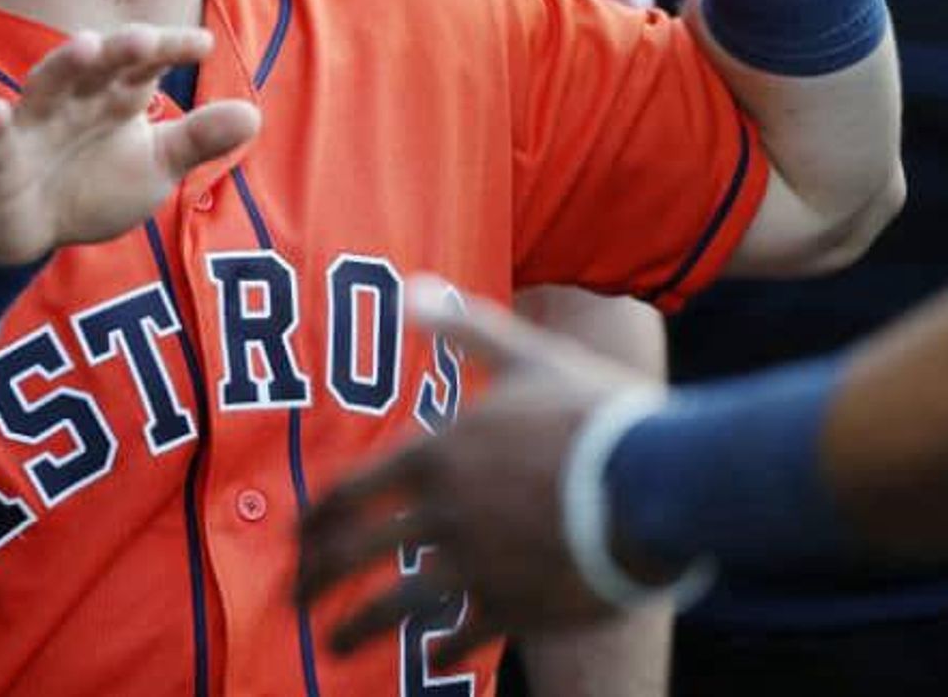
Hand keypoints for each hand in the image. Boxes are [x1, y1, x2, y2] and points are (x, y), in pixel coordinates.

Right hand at [0, 24, 259, 267]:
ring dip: (63, 66)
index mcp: (115, 96)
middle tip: (146, 38)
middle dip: (119, 50)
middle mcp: (75, 100)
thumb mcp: (155, 166)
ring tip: (84, 46)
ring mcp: (33, 127)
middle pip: (98, 66)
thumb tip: (254, 114)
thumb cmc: (94, 185)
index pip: (145, 64)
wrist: (28, 228)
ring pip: (47, 87)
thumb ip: (198, 140)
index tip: (203, 44)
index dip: (169, 50)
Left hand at [295, 281, 655, 663]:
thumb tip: (414, 288)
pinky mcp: (512, 605)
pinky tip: (427, 659)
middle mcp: (441, 512)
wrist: (655, 482)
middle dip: (316, 576)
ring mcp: (473, 563)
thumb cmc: (593, 414)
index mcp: (436, 453)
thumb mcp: (528, 357)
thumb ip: (467, 328)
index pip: (350, 491)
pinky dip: (436, 651)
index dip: (317, 516)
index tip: (298, 534)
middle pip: (356, 551)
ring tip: (333, 646)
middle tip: (293, 596)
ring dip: (357, 627)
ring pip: (395, 604)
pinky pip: (458, 635)